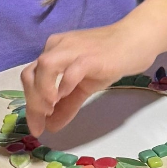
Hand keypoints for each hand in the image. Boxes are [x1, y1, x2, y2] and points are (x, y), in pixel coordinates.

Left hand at [22, 0, 166, 135]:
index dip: (29, 104)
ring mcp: (74, 49)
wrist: (137, 40)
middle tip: (40, 124)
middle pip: (31, 73)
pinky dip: (64, 85)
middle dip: (32, 102)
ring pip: (45, 67)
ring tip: (49, 110)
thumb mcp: (84, 85)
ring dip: (42, 91)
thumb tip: (50, 126)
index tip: (36, 127)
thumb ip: (67, 105)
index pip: (30, 77)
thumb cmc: (111, 59)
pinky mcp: (91, 56)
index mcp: (53, 52)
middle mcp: (58, 47)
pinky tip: (64, 97)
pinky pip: (71, 69)